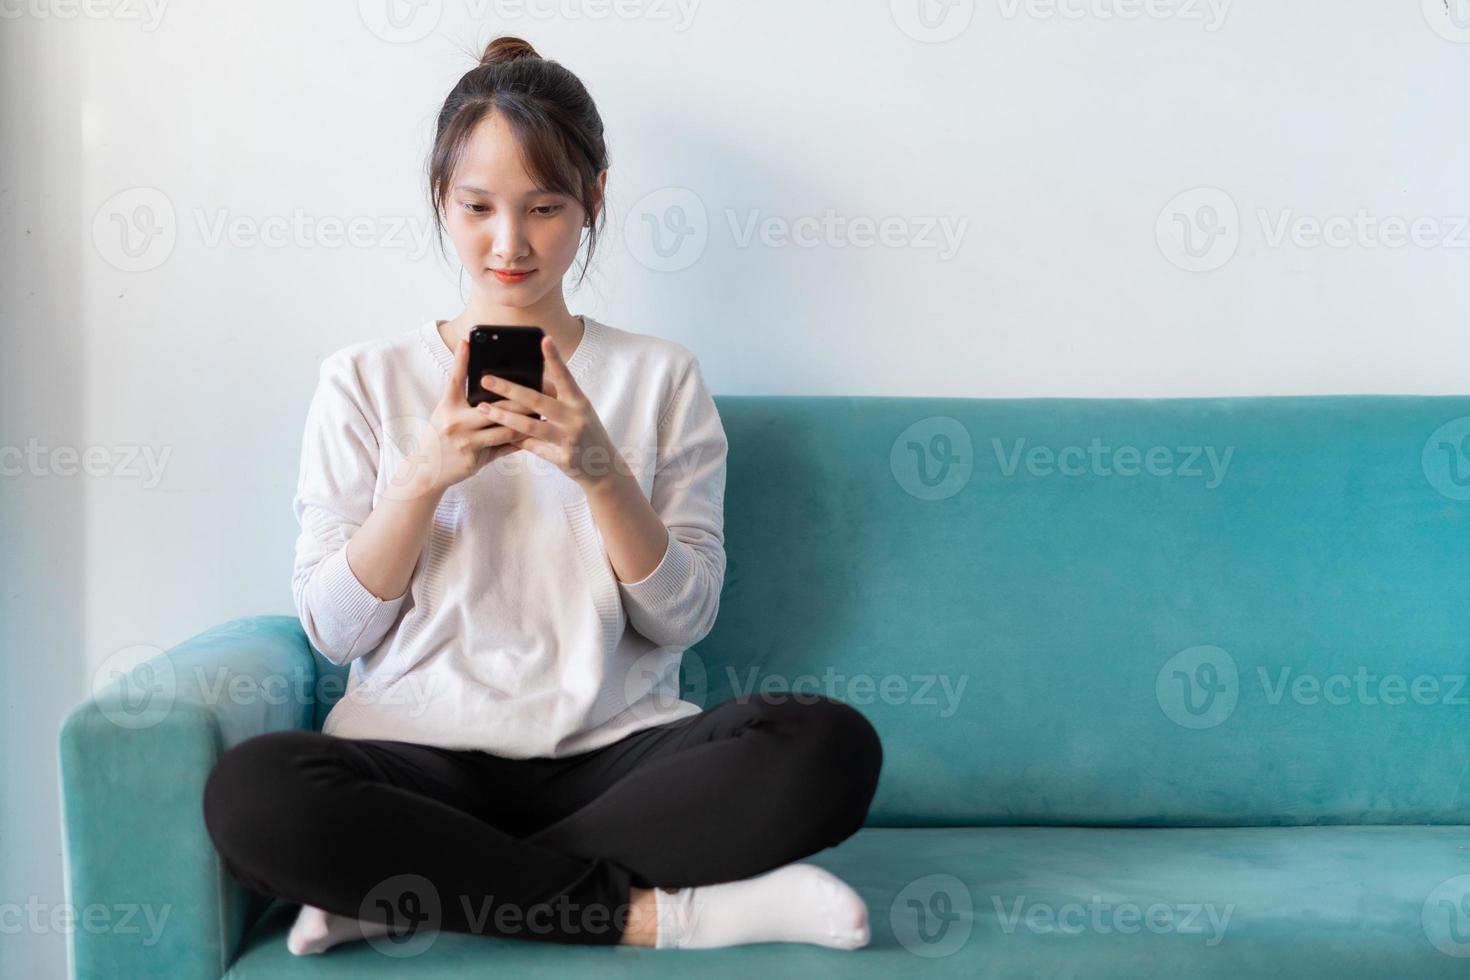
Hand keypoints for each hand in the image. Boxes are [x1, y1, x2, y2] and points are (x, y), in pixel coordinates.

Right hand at [416, 337, 535, 495]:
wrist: (426, 470)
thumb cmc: (439, 437)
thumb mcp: (444, 413)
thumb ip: (462, 398)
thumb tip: (483, 378)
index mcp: (448, 407)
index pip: (455, 379)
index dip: (461, 359)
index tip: (468, 341)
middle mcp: (455, 422)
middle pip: (494, 406)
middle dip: (519, 400)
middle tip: (540, 390)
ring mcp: (466, 442)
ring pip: (504, 429)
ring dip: (525, 422)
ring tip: (542, 414)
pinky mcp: (475, 459)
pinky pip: (503, 448)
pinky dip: (519, 442)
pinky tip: (534, 436)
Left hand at [475, 334, 622, 491]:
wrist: (604, 467)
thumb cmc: (587, 432)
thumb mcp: (578, 411)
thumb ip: (558, 397)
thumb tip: (531, 381)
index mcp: (579, 401)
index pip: (565, 376)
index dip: (554, 358)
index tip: (544, 339)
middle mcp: (575, 417)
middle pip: (536, 400)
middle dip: (509, 389)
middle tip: (486, 379)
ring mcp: (569, 439)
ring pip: (529, 425)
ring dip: (504, 416)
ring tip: (483, 409)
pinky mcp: (563, 458)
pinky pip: (533, 448)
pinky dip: (517, 442)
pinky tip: (500, 436)